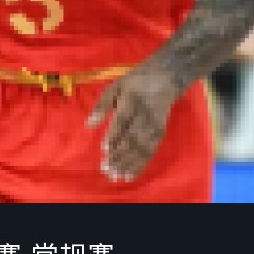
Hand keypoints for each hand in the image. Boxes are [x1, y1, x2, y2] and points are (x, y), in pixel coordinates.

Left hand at [86, 63, 180, 181]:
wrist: (166, 76)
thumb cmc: (135, 81)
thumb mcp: (115, 86)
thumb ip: (100, 105)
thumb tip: (87, 125)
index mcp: (131, 99)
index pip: (122, 121)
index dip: (114, 136)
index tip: (104, 150)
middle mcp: (144, 114)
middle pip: (132, 138)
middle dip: (120, 156)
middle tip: (107, 170)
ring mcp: (154, 124)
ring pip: (142, 147)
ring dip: (129, 164)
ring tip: (117, 176)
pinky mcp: (160, 132)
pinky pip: (150, 151)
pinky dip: (140, 164)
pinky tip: (130, 174)